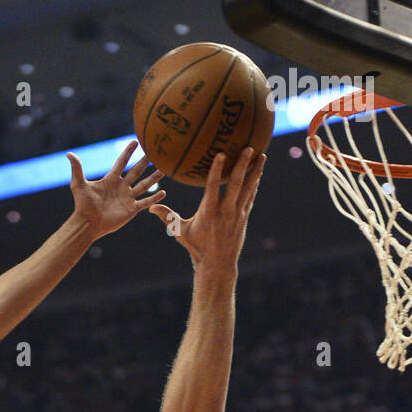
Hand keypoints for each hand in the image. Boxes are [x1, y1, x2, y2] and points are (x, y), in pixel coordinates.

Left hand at [68, 141, 164, 237]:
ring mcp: (127, 198)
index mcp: (111, 179)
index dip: (128, 152)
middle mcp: (121, 187)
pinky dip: (154, 198)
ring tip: (165, 168)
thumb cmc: (82, 205)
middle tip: (156, 151)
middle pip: (136, 171)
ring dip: (154, 177)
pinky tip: (164, 192)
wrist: (88, 223)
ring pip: (144, 185)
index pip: (122, 162)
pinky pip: (145, 202)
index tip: (136, 141)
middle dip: (145, 161)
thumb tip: (69, 153)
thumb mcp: (79, 184)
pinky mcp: (131, 210)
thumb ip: (77, 168)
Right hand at [149, 146, 264, 269]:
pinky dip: (255, 183)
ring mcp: (237, 214)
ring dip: (256, 171)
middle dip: (243, 164)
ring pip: (248, 188)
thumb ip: (167, 218)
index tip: (221, 153)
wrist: (217, 264)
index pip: (213, 187)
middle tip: (248, 147)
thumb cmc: (197, 247)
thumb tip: (150, 209)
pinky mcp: (244, 217)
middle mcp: (226, 211)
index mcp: (209, 212)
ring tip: (262, 155)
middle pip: (236, 184)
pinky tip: (258, 172)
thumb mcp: (180, 233)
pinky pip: (251, 196)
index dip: (217, 169)